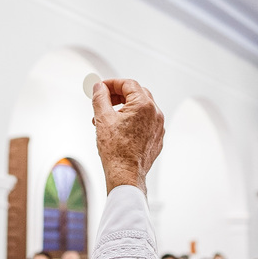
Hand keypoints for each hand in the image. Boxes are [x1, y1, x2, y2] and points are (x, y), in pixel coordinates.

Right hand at [91, 79, 163, 195]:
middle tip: (104, 101)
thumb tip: (99, 87)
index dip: (112, 83)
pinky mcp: (156, 138)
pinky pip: (145, 122)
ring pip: (141, 108)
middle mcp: (155, 114)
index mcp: (144, 105)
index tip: (101, 88)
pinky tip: (119, 130)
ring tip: (108, 119)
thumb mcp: (103, 118)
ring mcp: (158, 127)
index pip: (128, 84)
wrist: (125, 175)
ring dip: (124, 108)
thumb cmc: (116, 151)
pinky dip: (132, 120)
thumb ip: (100, 97)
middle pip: (136, 94)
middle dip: (118, 95)